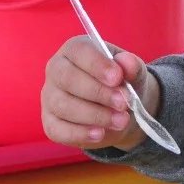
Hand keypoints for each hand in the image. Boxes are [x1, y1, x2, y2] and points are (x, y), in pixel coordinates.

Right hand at [41, 35, 159, 150]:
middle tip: (123, 103)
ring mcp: (50, 98)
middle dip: (97, 92)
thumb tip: (127, 64)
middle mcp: (56, 70)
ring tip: (121, 120)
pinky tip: (100, 134)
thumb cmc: (121, 84)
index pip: (78, 51)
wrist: (120, 111)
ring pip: (63, 105)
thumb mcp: (133, 72)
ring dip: (95, 115)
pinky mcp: (50, 123)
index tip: (117, 78)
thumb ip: (132, 66)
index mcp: (74, 50)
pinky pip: (58, 129)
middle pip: (67, 78)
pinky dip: (80, 133)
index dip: (97, 64)